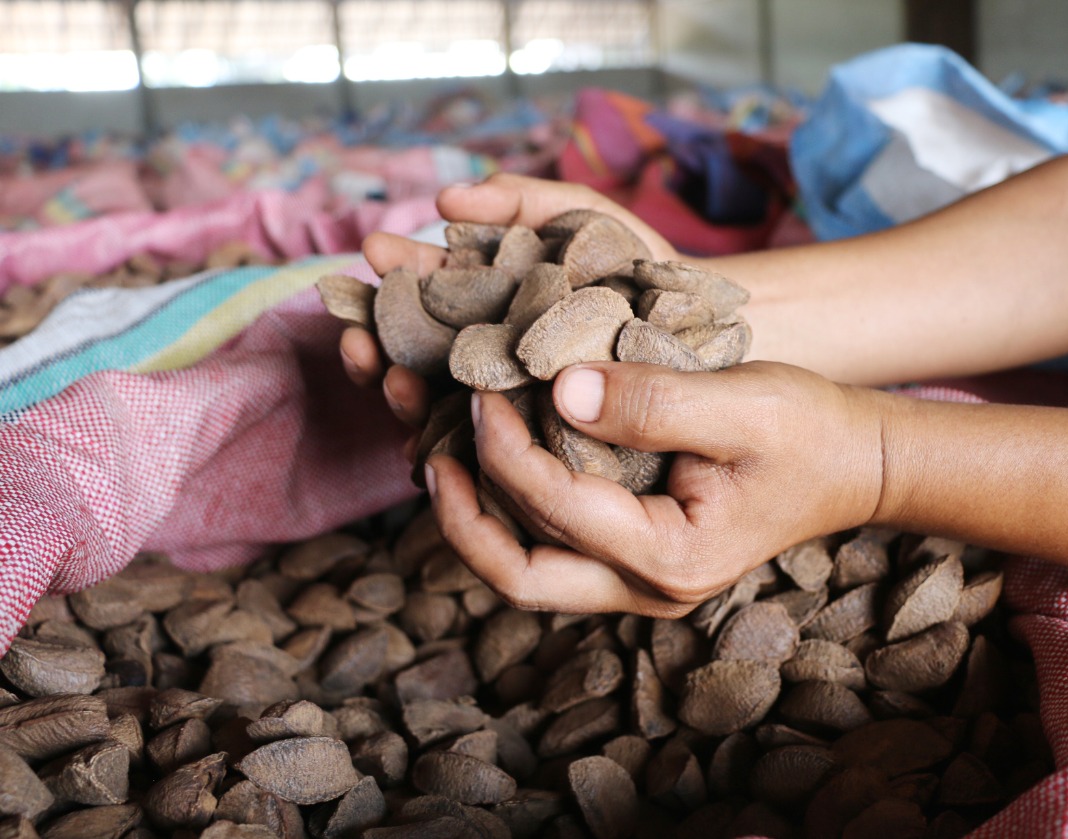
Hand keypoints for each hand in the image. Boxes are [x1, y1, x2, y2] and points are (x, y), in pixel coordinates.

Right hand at [340, 173, 682, 427]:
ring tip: (391, 379)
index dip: (391, 281)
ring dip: (402, 396)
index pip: (420, 299)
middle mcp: (484, 358)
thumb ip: (518, 202)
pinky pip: (481, 457)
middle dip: (379, 347)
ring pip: (435, 409)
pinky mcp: (535, 448)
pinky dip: (451, 449)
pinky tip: (427, 445)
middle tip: (356, 337)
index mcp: (485, 305)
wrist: (701, 322)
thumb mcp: (579, 218)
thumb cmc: (638, 266)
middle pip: (414, 358)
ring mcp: (506, 406)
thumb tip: (446, 198)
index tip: (370, 259)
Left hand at [424, 361, 890, 615]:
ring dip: (479, 511)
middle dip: (462, 514)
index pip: (556, 507)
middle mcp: (648, 587)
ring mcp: (641, 579)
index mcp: (672, 558)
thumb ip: (651, 401)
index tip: (480, 384)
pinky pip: (554, 543)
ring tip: (443, 445)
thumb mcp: (742, 405)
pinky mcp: (637, 553)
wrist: (858, 462)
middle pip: (520, 575)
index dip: (503, 447)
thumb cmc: (811, 432)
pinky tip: (497, 451)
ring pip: (530, 566)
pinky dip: (515, 502)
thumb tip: (556, 386)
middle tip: (430, 448)